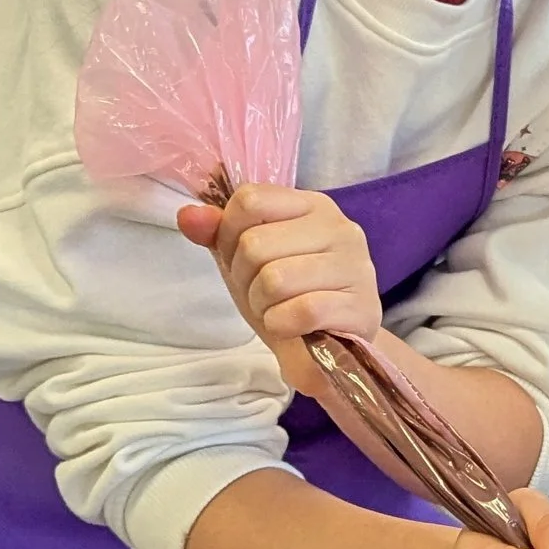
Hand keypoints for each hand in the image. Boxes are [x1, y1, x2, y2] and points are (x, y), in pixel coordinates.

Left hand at [179, 184, 380, 399]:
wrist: (333, 349)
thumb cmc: (291, 296)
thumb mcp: (248, 261)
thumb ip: (218, 234)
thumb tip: (187, 216)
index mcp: (312, 205)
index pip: (249, 200)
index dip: (230, 236)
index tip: (244, 260)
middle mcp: (340, 227)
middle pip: (255, 244)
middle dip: (246, 279)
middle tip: (263, 294)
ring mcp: (356, 266)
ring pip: (275, 279)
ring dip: (263, 306)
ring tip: (279, 311)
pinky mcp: (361, 306)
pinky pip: (301, 311)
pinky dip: (283, 326)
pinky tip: (293, 328)